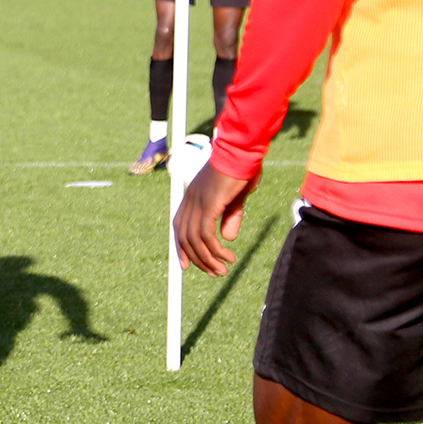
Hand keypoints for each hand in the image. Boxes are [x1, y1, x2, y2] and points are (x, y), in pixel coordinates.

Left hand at [173, 162, 256, 276]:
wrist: (243, 150)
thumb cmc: (242, 168)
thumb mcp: (236, 198)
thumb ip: (230, 216)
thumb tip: (227, 238)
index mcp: (193, 196)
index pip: (180, 226)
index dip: (181, 247)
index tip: (187, 265)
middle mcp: (191, 200)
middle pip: (184, 237)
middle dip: (198, 259)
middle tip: (214, 273)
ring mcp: (198, 201)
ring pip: (194, 240)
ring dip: (208, 259)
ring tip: (222, 270)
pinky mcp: (209, 203)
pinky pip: (206, 235)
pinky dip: (215, 250)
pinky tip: (227, 257)